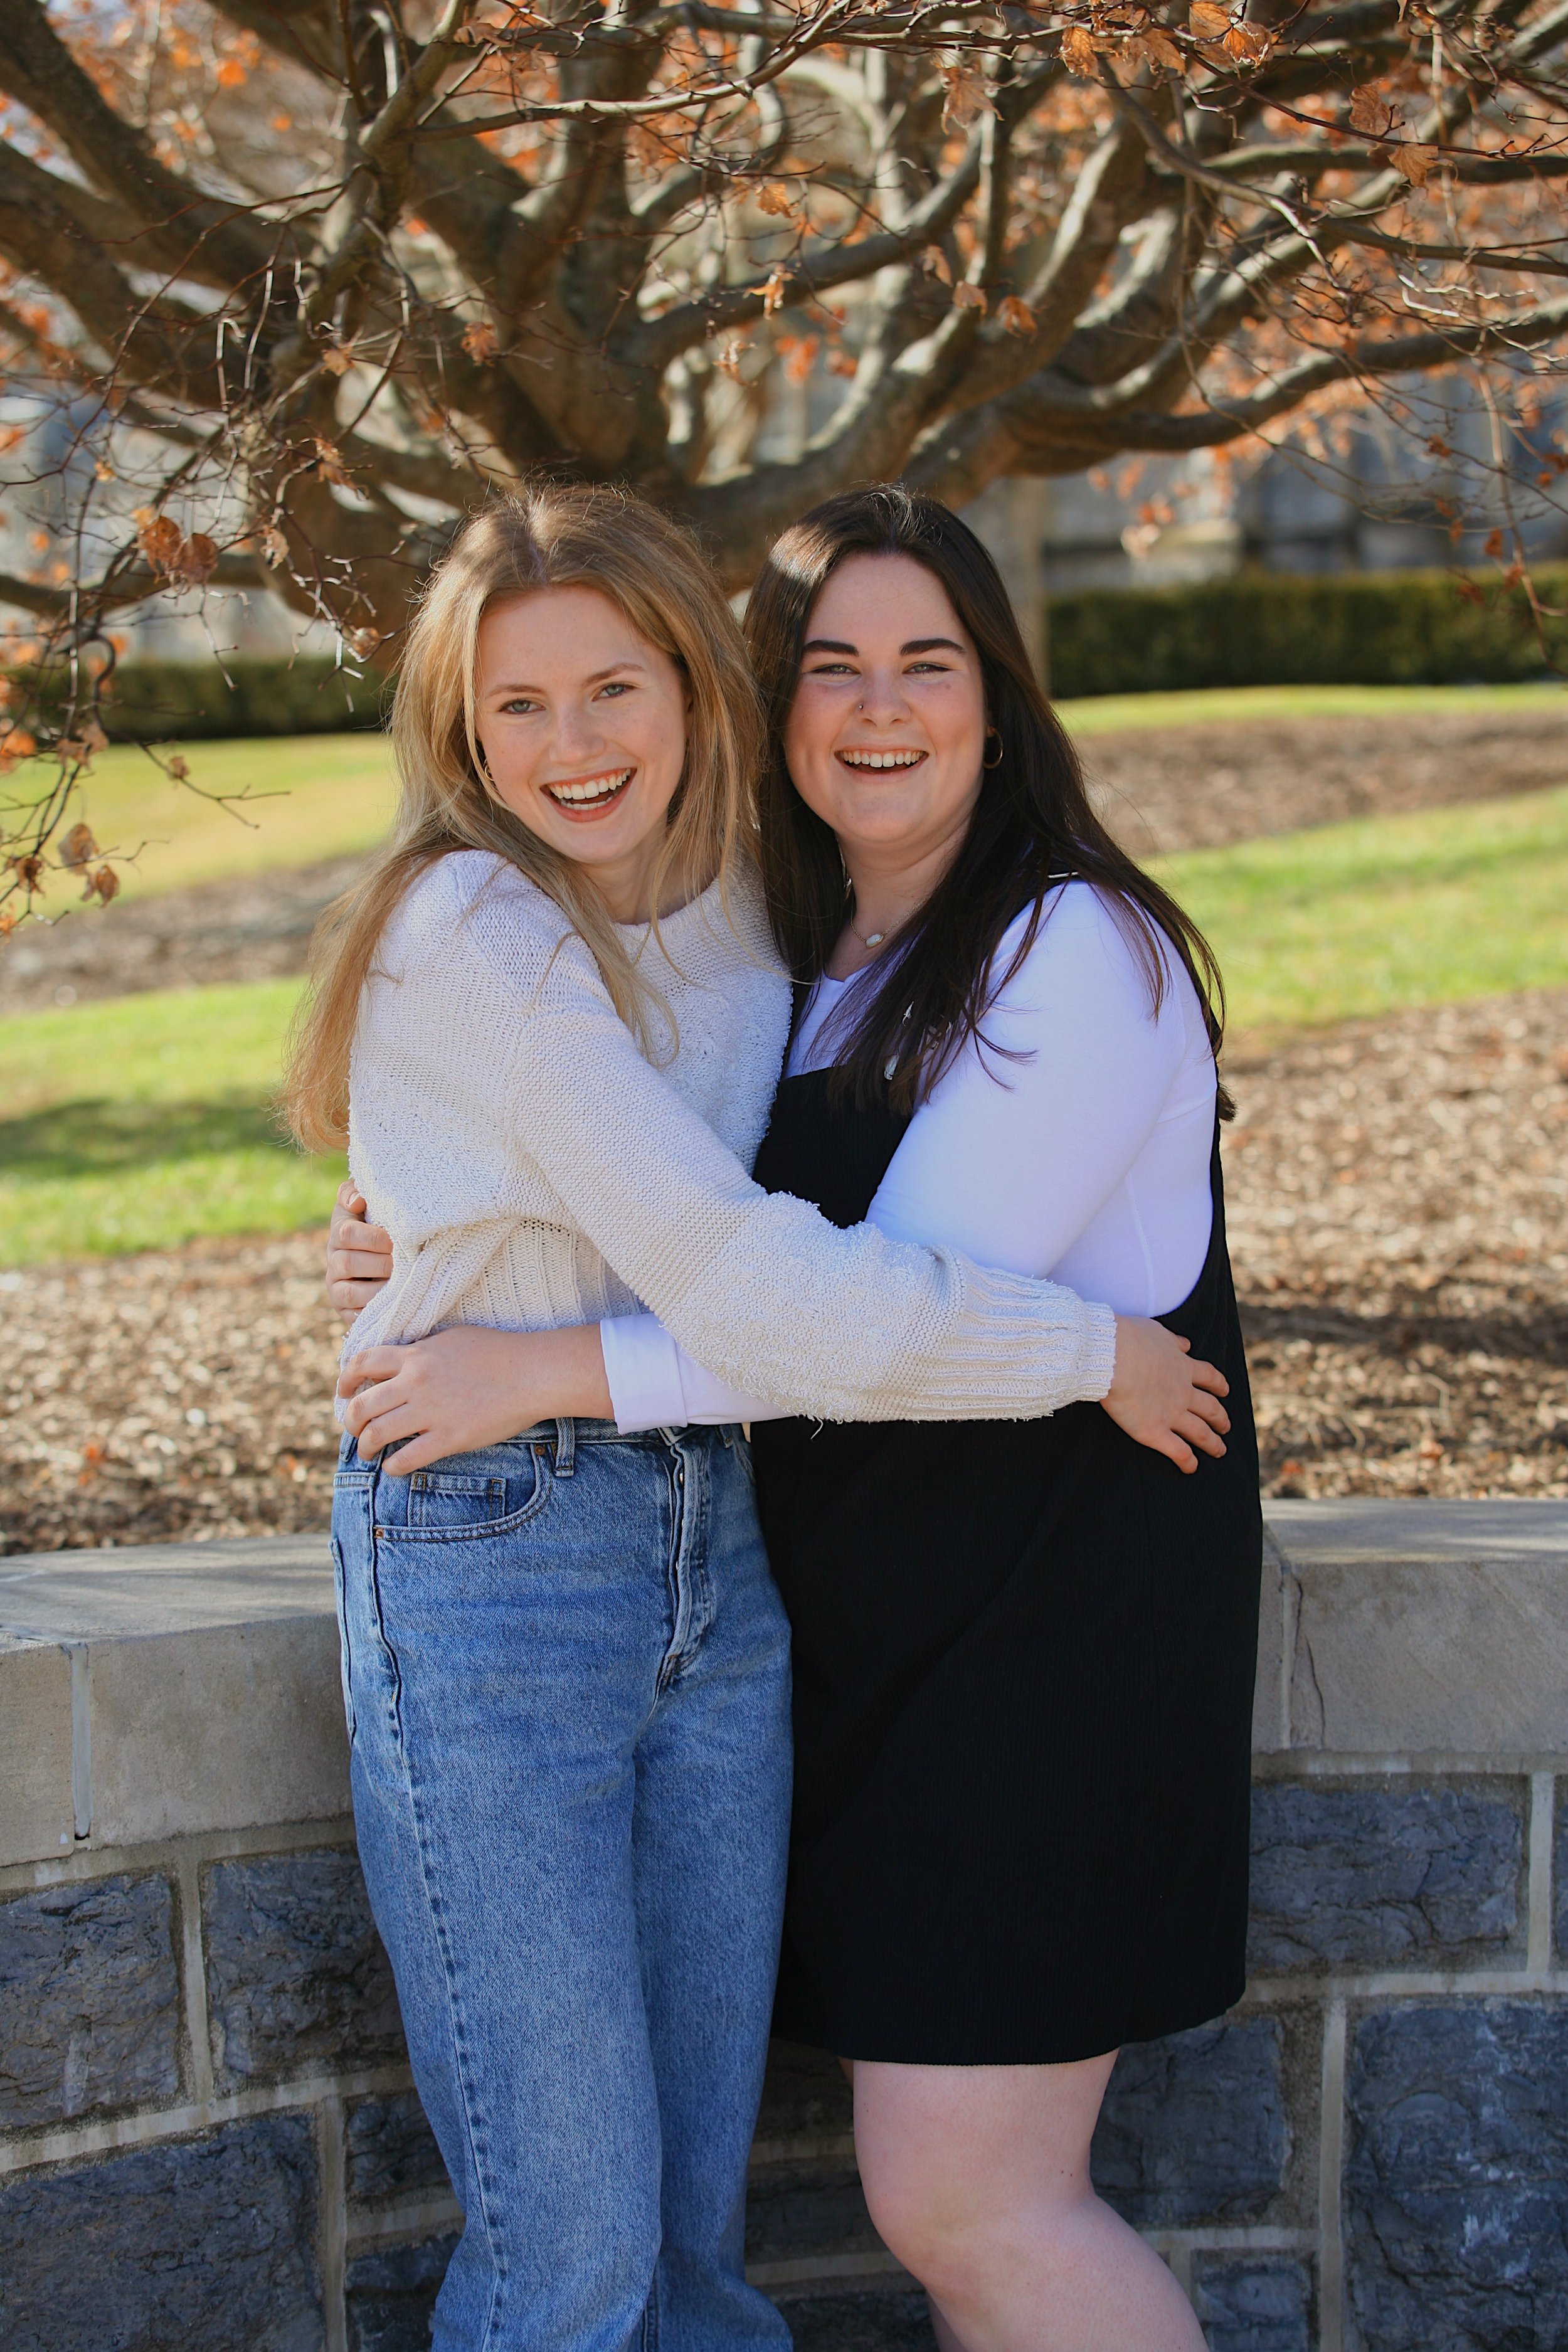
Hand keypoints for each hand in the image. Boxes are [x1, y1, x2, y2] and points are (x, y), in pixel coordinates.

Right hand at [327, 1178, 393, 1323]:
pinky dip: (376, 1310)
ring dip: (379, 1288)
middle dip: (382, 1263)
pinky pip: (356, 1315)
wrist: (389, 1260)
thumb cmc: (384, 1225)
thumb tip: (357, 1200)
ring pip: (351, 1291)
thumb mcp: (372, 1204)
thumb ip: (358, 1192)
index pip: (347, 1233)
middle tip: (408, 1263)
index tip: (400, 1238)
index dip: (374, 1237)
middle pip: (348, 1263)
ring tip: (405, 1284)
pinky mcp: (346, 1310)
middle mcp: (334, 1260)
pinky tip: (396, 1304)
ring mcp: (337, 1287)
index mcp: (340, 1232)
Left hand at [338, 1323, 612, 1472]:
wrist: (534, 1372)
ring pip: (376, 1435)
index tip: (343, 1392)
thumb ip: (423, 1349)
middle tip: (355, 1431)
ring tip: (368, 1453)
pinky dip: (392, 1467)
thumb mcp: (453, 1338)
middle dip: (351, 1422)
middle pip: (361, 1406)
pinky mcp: (449, 1438)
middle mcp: (416, 1383)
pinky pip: (405, 1459)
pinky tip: (394, 1467)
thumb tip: (402, 1359)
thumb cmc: (499, 1351)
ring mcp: (431, 1412)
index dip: (345, 1379)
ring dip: (365, 1448)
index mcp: (415, 1356)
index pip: (362, 1363)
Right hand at [1102, 1316, 1230, 1474]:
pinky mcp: (1155, 1431)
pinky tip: (1192, 1468)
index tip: (1225, 1391)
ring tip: (1220, 1450)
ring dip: (1212, 1442)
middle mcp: (1182, 1392)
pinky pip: (1178, 1451)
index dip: (1219, 1385)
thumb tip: (1186, 1344)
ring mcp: (1171, 1413)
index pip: (1209, 1377)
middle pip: (1210, 1408)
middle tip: (1226, 1426)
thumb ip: (1173, 1341)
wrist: (1111, 1355)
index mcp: (1182, 1366)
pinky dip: (1188, 1461)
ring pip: (1201, 1432)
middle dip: (1220, 1418)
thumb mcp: (1156, 1331)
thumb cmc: (1127, 1338)